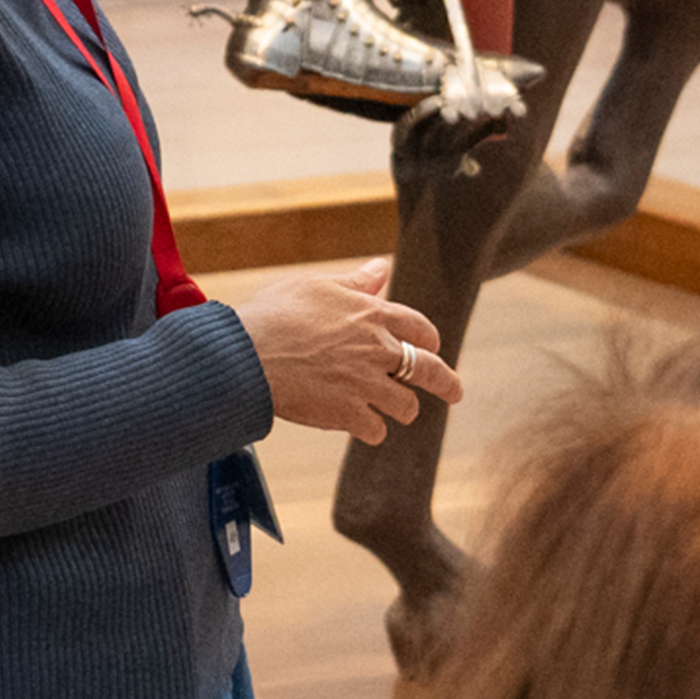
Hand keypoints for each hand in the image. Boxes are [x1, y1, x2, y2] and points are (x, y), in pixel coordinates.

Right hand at [225, 258, 457, 439]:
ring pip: (406, 406)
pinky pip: (376, 430)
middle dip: (448, 384)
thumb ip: (355, 282)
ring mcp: (366, 384)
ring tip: (389, 411)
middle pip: (430, 370)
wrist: (244, 354)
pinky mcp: (349, 414)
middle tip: (454, 393)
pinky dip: (370, 429)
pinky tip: (358, 425)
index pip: (420, 327)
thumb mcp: (315, 286)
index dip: (430, 340)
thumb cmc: (273, 314)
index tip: (432, 347)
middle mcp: (377, 349)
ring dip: (400, 408)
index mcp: (371, 315)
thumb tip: (382, 268)